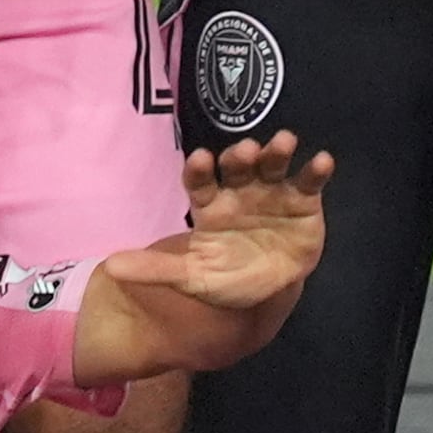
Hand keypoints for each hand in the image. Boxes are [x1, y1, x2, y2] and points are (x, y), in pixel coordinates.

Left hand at [100, 131, 333, 312]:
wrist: (270, 290)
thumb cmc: (228, 277)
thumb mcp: (192, 277)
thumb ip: (156, 269)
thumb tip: (110, 266)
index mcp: (212, 205)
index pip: (201, 181)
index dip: (200, 170)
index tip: (200, 159)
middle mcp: (241, 190)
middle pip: (239, 166)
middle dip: (240, 155)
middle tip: (245, 151)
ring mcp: (273, 192)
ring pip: (274, 164)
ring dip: (277, 150)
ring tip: (284, 141)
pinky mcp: (304, 201)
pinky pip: (309, 182)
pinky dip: (316, 169)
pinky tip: (322, 161)